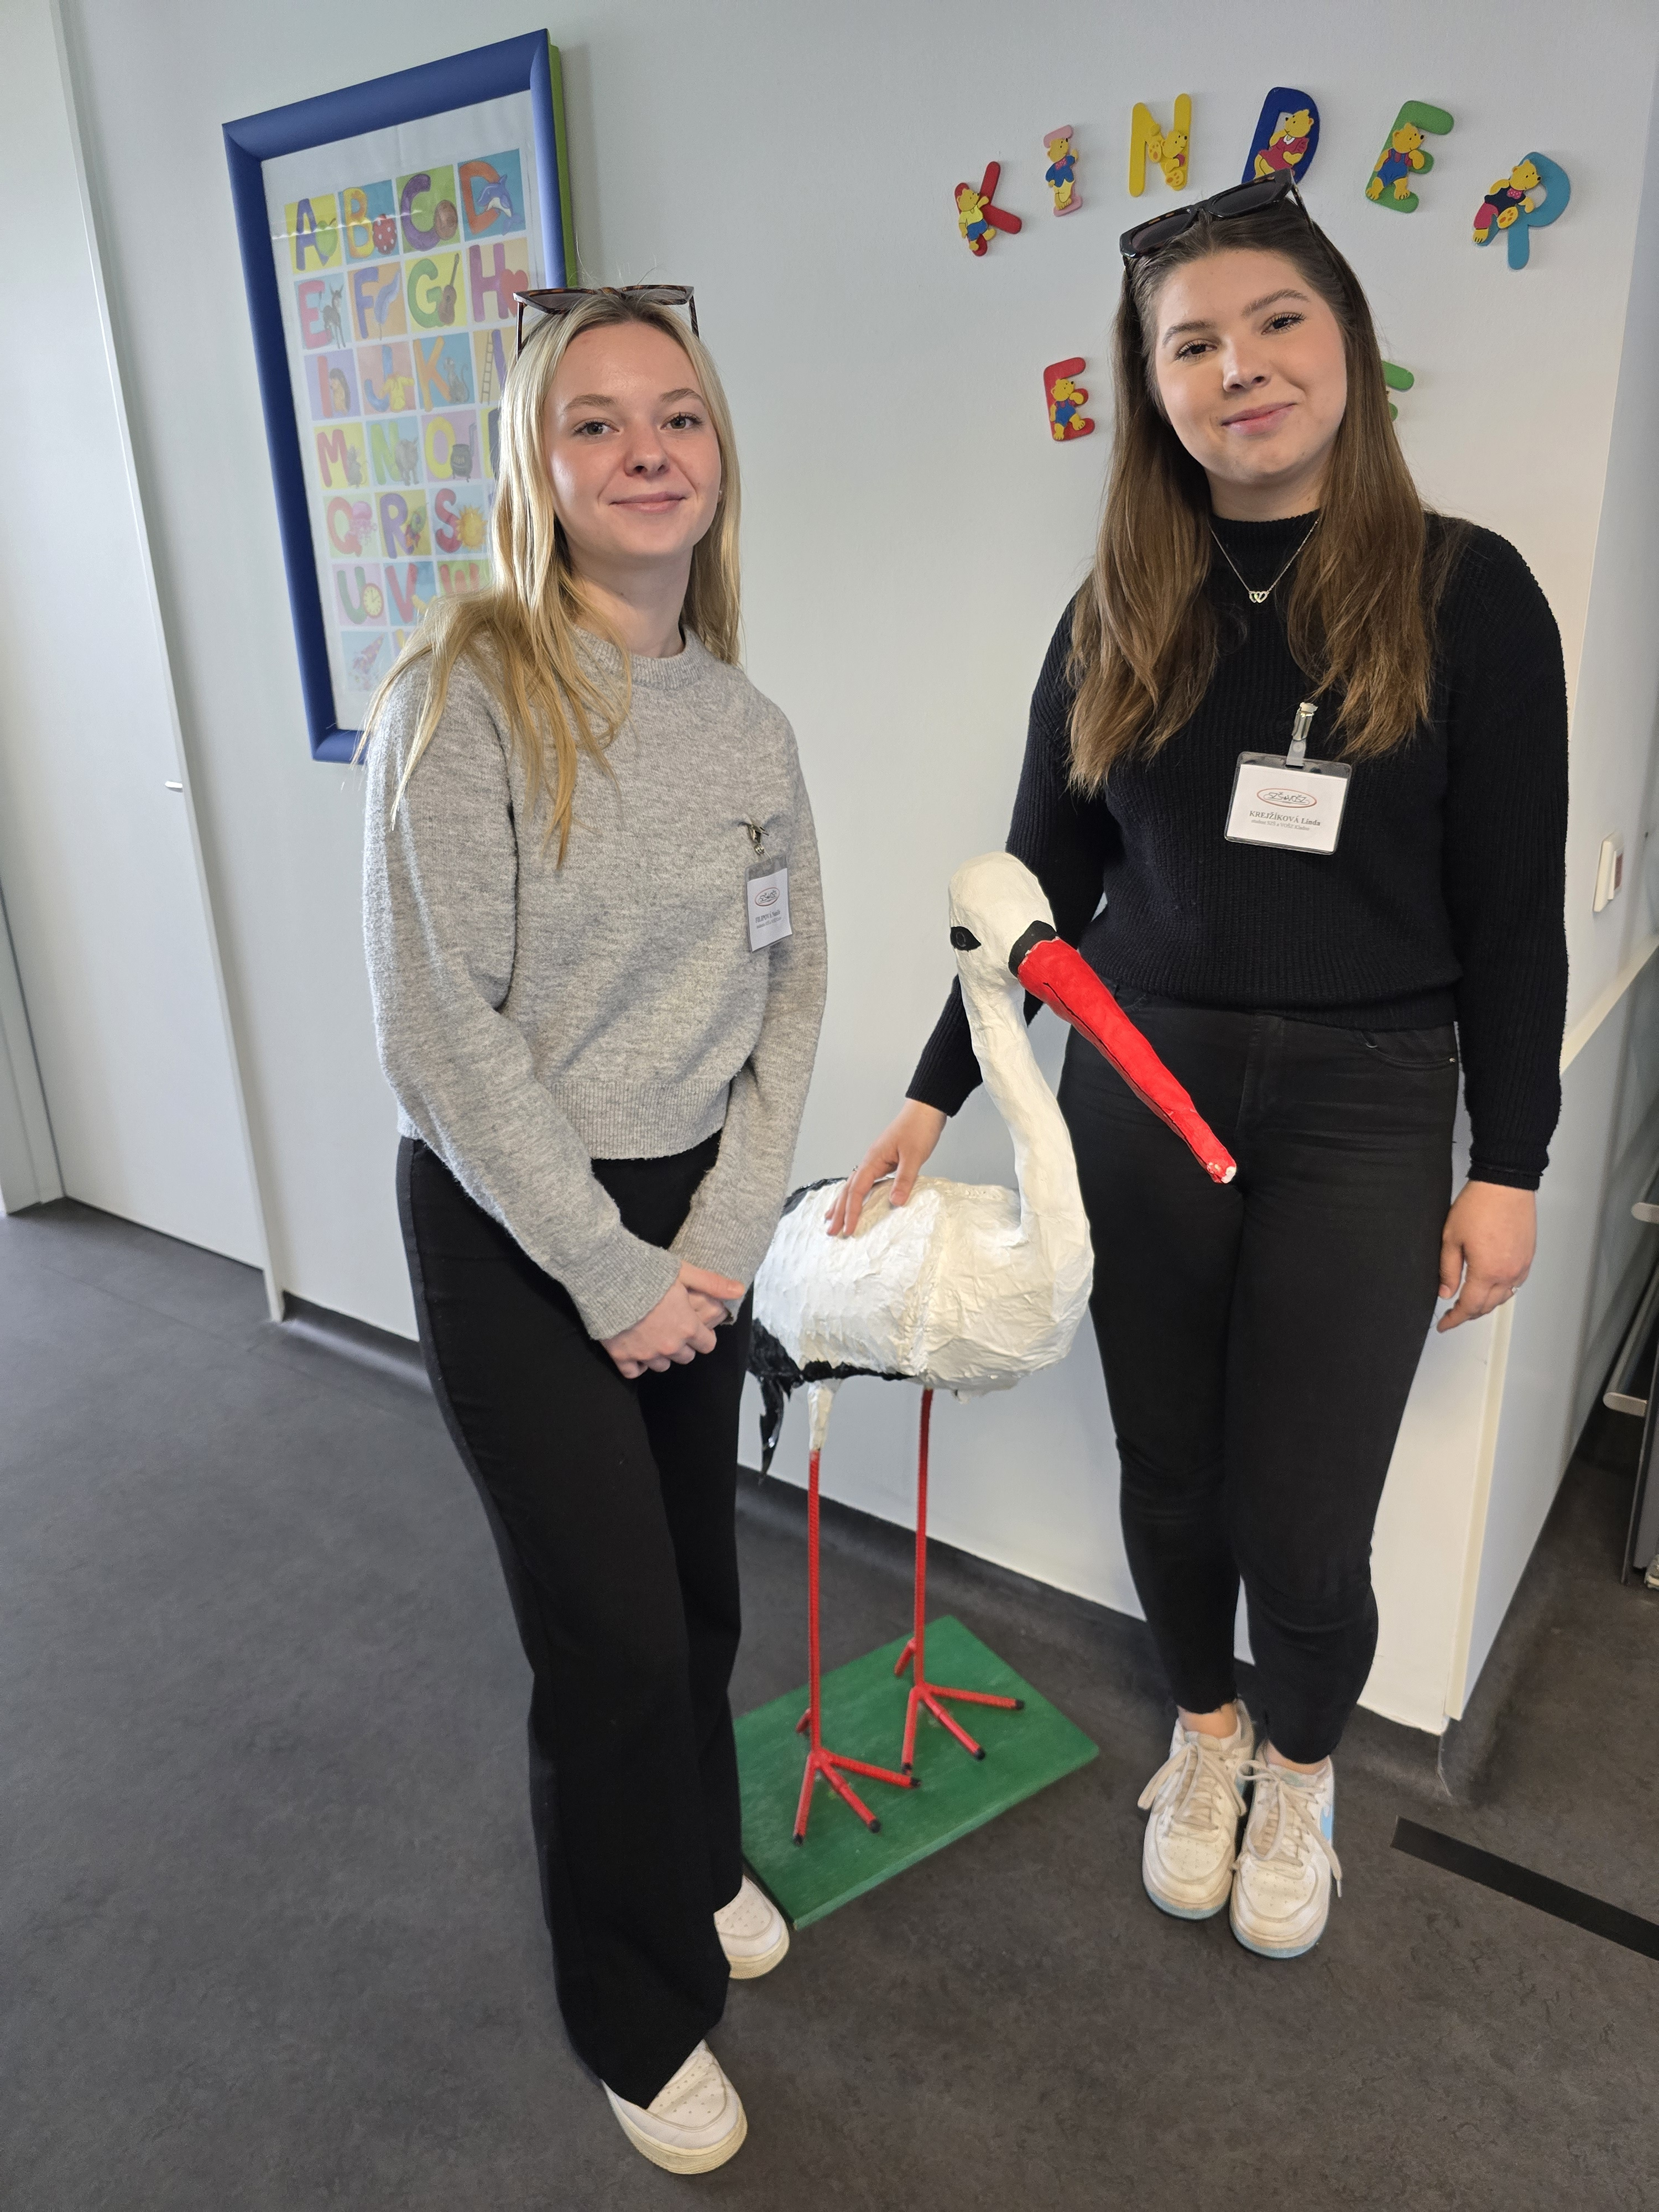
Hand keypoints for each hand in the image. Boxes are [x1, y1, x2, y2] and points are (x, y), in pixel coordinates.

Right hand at [603, 1263, 743, 1377]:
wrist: (608, 1277)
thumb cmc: (648, 1272)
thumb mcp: (685, 1272)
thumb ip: (713, 1284)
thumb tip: (740, 1290)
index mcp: (688, 1327)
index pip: (707, 1344)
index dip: (703, 1335)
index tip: (694, 1326)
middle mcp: (669, 1345)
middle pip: (686, 1357)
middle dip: (683, 1344)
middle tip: (672, 1327)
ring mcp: (645, 1353)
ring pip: (662, 1365)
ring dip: (660, 1354)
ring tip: (653, 1336)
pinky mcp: (622, 1356)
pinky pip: (634, 1371)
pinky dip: (636, 1363)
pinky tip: (634, 1347)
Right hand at [825, 1100, 946, 1237]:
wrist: (925, 1110)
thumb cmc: (919, 1128)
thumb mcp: (914, 1156)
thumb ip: (904, 1179)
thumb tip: (895, 1203)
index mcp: (873, 1160)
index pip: (857, 1191)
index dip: (851, 1212)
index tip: (848, 1229)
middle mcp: (870, 1161)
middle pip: (848, 1190)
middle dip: (839, 1211)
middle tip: (831, 1231)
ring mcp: (876, 1160)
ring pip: (853, 1185)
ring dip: (843, 1203)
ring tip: (833, 1217)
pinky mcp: (884, 1160)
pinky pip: (865, 1181)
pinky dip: (857, 1193)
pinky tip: (857, 1199)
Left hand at [1436, 1182, 1535, 1331]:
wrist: (1505, 1184)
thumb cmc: (1479, 1206)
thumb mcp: (1451, 1238)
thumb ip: (1448, 1270)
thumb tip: (1446, 1293)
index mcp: (1487, 1272)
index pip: (1469, 1307)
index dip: (1454, 1319)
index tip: (1444, 1325)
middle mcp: (1508, 1273)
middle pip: (1488, 1306)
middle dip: (1469, 1314)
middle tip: (1453, 1314)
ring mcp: (1521, 1266)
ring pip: (1503, 1297)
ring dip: (1486, 1305)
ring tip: (1470, 1303)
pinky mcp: (1528, 1257)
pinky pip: (1515, 1284)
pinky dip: (1501, 1291)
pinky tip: (1491, 1287)